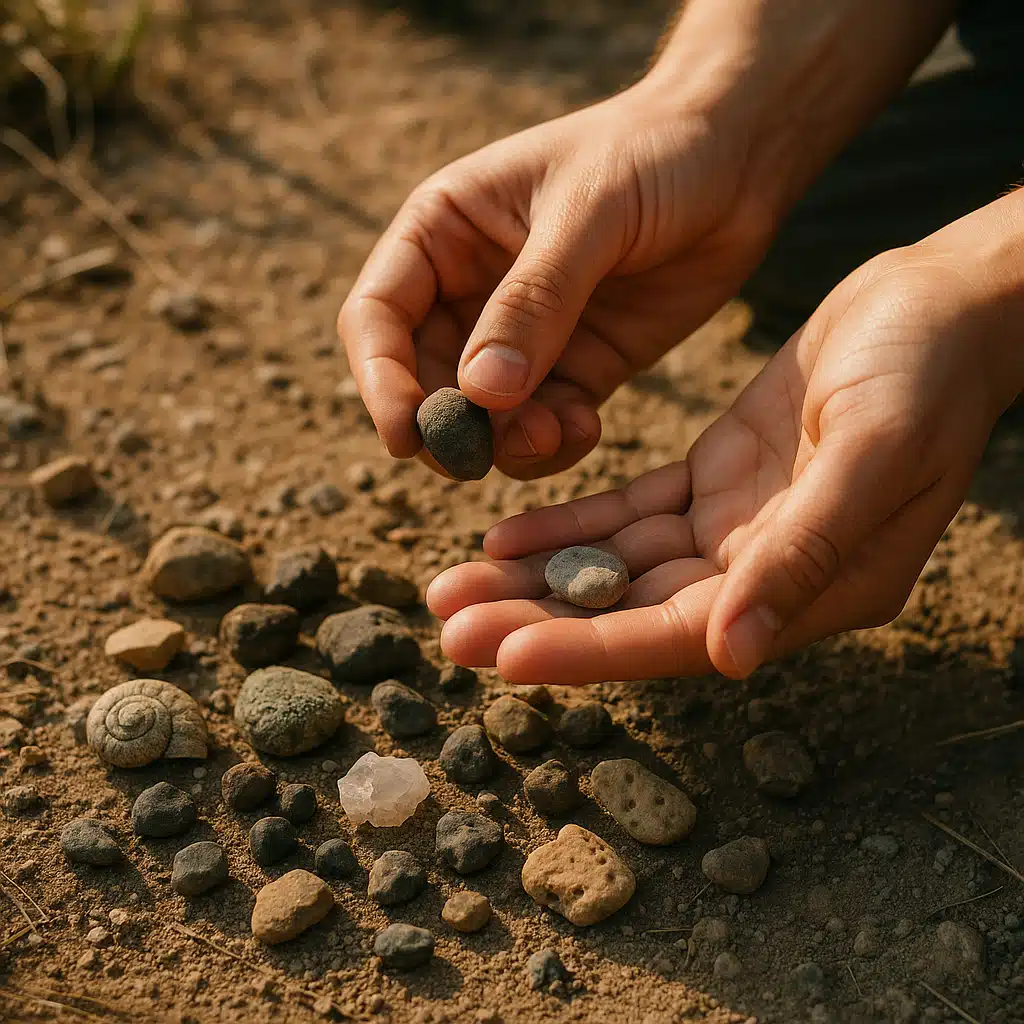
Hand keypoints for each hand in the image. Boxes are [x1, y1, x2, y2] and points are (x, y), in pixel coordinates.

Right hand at [338, 78, 776, 479]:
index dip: (380, 380)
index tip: (405, 435)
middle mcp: (468, 289)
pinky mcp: (574, 369)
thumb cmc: (653, 154)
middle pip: (421, 381)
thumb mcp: (588, 215)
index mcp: (443, 232)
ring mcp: (521, 336)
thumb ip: (534, 301)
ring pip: (480, 417)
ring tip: (554, 433)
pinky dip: (551, 443)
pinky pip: (540, 426)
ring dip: (503, 444)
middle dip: (448, 427)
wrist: (738, 160)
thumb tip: (479, 393)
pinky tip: (585, 428)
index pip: (377, 316)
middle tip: (483, 456)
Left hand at [426, 243, 1012, 682]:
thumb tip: (729, 652)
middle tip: (447, 625)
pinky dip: (569, 527)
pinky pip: (628, 515)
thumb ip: (803, 554)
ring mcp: (735, 529)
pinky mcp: (715, 482)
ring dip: (534, 576)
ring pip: (616, 566)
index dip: (590, 649)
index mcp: (813, 588)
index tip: (503, 657)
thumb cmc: (929, 375)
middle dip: (536, 619)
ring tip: (452, 585)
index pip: (679, 635)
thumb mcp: (875, 453)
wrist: (939, 308)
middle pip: (631, 611)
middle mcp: (764, 575)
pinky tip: (506, 532)